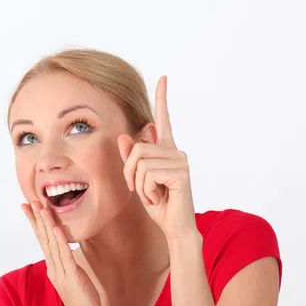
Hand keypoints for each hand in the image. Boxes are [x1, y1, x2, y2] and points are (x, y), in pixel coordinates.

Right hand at [21, 201, 103, 305]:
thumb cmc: (82, 301)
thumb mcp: (73, 279)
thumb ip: (67, 266)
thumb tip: (65, 253)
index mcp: (54, 267)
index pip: (43, 241)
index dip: (36, 224)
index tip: (29, 208)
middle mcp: (55, 268)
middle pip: (43, 239)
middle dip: (37, 220)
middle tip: (29, 202)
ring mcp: (62, 272)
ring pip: (52, 244)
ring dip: (47, 225)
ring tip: (41, 208)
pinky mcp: (73, 277)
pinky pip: (65, 256)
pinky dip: (60, 241)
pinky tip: (56, 229)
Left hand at [117, 76, 199, 241]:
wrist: (174, 227)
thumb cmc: (158, 204)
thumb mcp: (139, 180)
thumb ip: (132, 159)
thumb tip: (125, 136)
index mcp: (166, 150)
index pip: (163, 120)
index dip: (162, 98)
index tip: (163, 78)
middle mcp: (175, 151)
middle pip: (137, 148)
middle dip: (130, 172)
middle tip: (140, 190)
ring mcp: (180, 161)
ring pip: (140, 162)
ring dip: (139, 184)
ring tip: (152, 195)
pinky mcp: (180, 173)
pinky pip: (148, 175)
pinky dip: (147, 191)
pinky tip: (159, 199)